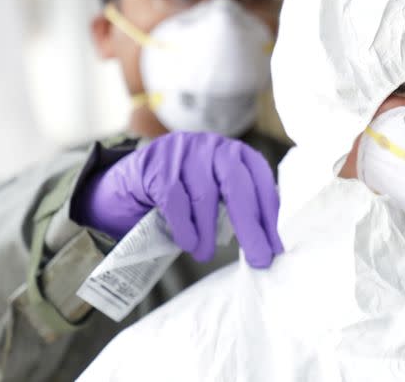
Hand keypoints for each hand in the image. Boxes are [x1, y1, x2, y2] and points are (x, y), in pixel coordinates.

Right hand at [73, 131, 282, 266]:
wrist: (129, 184)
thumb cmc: (182, 195)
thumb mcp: (215, 196)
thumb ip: (238, 209)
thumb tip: (266, 245)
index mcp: (234, 152)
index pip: (259, 180)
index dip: (269, 214)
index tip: (275, 247)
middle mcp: (212, 146)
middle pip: (237, 185)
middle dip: (250, 225)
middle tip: (258, 258)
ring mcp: (184, 151)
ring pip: (205, 194)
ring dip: (209, 230)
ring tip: (206, 254)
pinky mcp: (156, 164)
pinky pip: (174, 199)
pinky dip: (184, 226)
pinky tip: (188, 243)